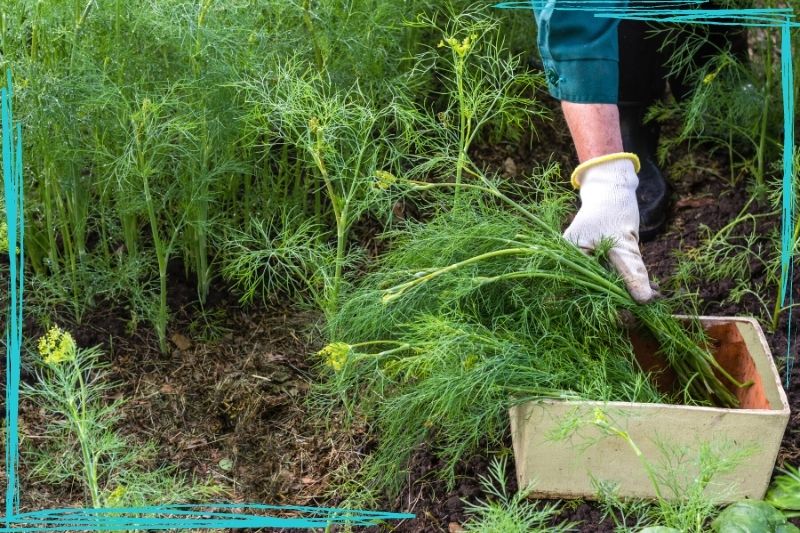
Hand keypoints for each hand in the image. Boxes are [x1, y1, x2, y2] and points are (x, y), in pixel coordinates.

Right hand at [563, 154, 657, 303]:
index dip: (604, 306)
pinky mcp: (599, 261)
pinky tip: (651, 288)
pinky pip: (613, 277)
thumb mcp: (623, 243)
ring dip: (630, 292)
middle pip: (595, 292)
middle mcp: (572, 263)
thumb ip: (631, 272)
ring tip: (655, 295)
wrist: (612, 189)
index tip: (628, 317)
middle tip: (648, 305)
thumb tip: (645, 301)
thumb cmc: (611, 210)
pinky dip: (630, 282)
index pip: (584, 291)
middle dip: (622, 300)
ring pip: (607, 286)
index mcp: (568, 259)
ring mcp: (586, 262)